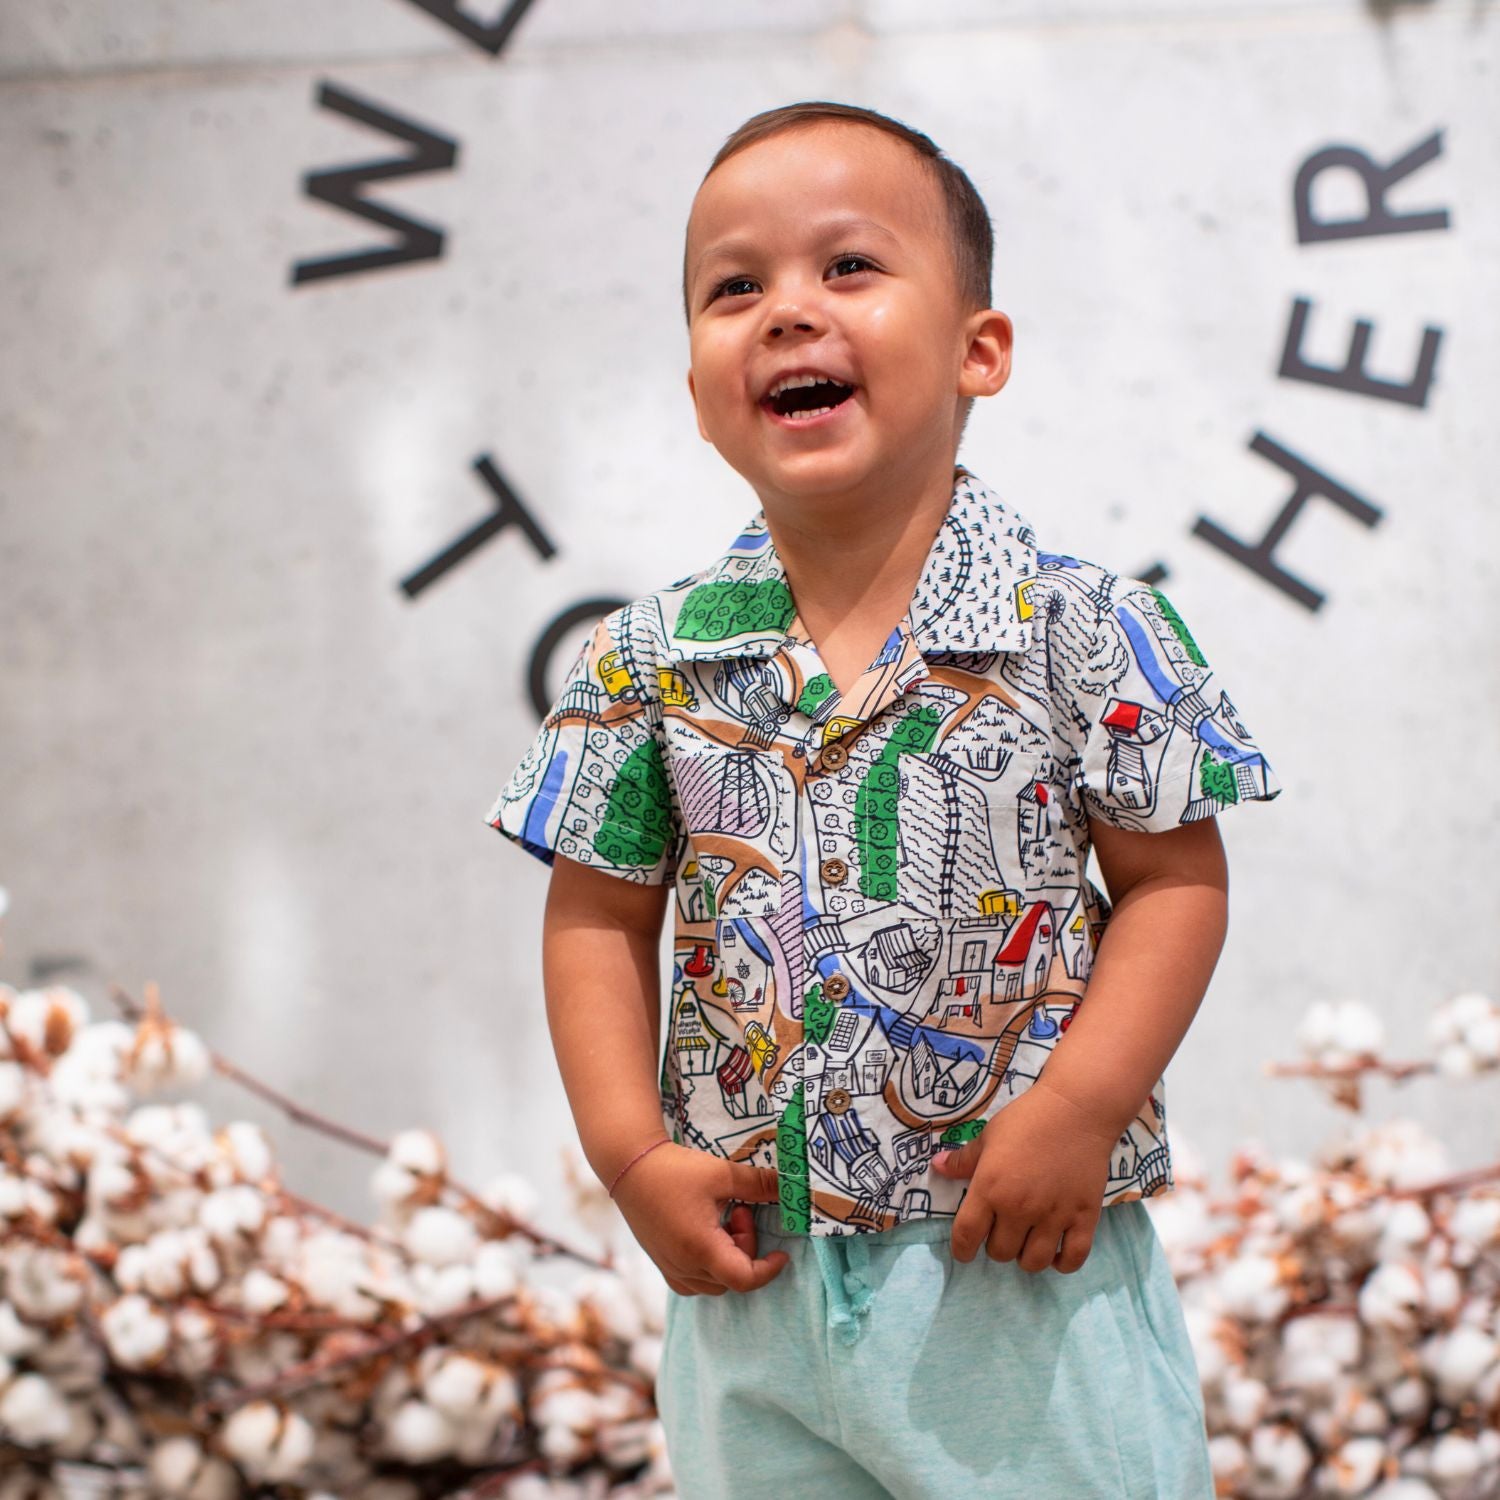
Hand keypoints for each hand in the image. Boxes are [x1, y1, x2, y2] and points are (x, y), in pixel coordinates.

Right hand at [610, 1142, 789, 1296]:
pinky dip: (708, 1265)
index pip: (744, 1279)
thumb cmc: (676, 1170)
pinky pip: (692, 1281)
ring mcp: (669, 1267)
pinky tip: (707, 1233)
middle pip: (730, 1278)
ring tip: (723, 1219)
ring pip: (712, 1283)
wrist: (630, 1166)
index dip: (769, 1270)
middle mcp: (684, 1266)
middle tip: (741, 1209)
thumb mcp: (722, 1174)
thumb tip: (791, 1187)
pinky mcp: (660, 1263)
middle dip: (746, 1247)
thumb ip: (760, 1184)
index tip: (781, 1253)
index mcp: (701, 1248)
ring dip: (728, 1257)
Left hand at [929, 1081, 1120, 1273]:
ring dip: (1026, 1257)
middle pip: (1000, 1252)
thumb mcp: (988, 1136)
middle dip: (996, 1246)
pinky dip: (1063, 1263)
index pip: (967, 1236)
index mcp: (990, 1189)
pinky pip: (1073, 1259)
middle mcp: (1019, 1208)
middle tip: (1002, 1230)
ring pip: (1033, 1262)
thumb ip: (964, 1159)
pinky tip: (1056, 1251)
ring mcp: (1053, 1216)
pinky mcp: (1084, 1218)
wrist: (1075, 1109)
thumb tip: (937, 1167)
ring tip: (1027, 1240)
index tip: (964, 1251)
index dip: (961, 1250)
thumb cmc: (1026, 1120)